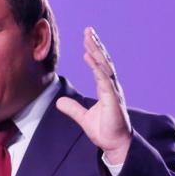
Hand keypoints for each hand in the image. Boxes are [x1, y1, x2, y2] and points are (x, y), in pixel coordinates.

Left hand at [56, 27, 132, 163]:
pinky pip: (105, 81)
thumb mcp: (83, 118)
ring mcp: (113, 92)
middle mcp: (111, 87)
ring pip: (104, 67)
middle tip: (88, 30)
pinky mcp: (113, 100)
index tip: (86, 38)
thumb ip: (72, 109)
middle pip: (103, 61)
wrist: (115, 145)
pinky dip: (98, 69)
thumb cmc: (105, 131)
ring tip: (89, 39)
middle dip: (96, 45)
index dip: (93, 51)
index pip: (99, 65)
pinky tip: (92, 58)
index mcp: (105, 88)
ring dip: (97, 52)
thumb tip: (59, 102)